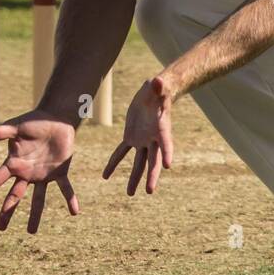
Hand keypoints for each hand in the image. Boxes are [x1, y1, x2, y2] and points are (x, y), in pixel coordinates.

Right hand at [0, 111, 78, 233]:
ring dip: (35, 215)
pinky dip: (70, 199)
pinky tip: (75, 212)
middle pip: (15, 196)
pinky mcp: (60, 172)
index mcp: (14, 163)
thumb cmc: (32, 122)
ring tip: (31, 232)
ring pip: (38, 199)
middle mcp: (27, 173)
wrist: (55, 119)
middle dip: (7, 212)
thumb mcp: (15, 127)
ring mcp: (43, 175)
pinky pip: (65, 188)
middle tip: (0, 229)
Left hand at [103, 76, 173, 195]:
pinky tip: (105, 175)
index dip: (167, 153)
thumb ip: (159, 86)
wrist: (154, 93)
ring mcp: (142, 140)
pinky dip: (113, 163)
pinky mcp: (131, 137)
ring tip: (130, 193)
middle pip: (153, 160)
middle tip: (150, 191)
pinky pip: (121, 153)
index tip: (168, 166)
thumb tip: (158, 81)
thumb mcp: (158, 86)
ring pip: (138, 163)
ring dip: (134, 178)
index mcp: (162, 128)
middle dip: (151, 176)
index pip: (166, 142)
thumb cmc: (158, 89)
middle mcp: (153, 139)